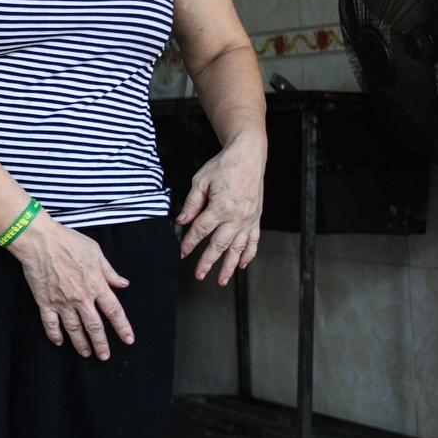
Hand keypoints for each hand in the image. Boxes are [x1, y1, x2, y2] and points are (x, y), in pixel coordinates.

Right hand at [7, 215, 134, 359]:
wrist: (40, 241)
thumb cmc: (68, 242)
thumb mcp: (95, 252)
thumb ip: (109, 271)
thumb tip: (122, 283)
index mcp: (96, 285)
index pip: (114, 311)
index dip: (122, 327)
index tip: (128, 339)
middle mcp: (81, 298)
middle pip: (95, 326)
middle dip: (101, 344)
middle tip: (105, 356)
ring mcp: (62, 302)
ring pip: (74, 329)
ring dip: (81, 344)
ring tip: (86, 354)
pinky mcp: (45, 302)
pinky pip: (50, 323)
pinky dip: (55, 335)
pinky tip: (59, 342)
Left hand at [177, 137, 264, 285]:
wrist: (248, 157)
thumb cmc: (223, 166)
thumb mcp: (200, 181)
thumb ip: (192, 203)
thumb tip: (181, 220)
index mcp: (220, 207)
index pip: (200, 231)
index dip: (189, 243)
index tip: (181, 253)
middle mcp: (236, 217)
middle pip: (219, 245)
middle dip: (207, 262)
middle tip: (199, 275)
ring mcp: (249, 219)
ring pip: (238, 248)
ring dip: (229, 266)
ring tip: (221, 280)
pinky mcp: (257, 218)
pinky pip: (254, 240)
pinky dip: (249, 254)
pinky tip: (243, 265)